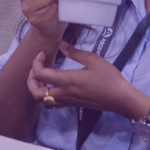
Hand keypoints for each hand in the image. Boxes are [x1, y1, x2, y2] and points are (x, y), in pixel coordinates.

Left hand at [28, 41, 148, 118]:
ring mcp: (67, 101)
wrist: (119, 98)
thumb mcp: (93, 60)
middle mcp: (63, 93)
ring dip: (37, 90)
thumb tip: (61, 44)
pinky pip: (52, 104)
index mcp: (66, 80)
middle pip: (36, 93)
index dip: (36, 63)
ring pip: (42, 101)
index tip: (43, 54)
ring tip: (42, 79)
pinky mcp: (72, 104)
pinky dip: (47, 96)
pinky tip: (53, 87)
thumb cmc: (108, 77)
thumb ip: (74, 52)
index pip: (40, 75)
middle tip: (36, 68)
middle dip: (30, 80)